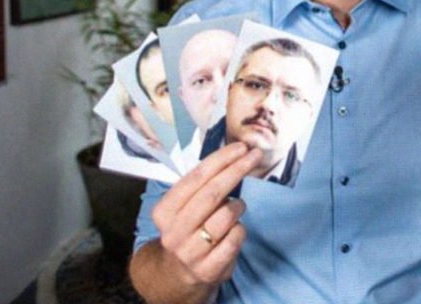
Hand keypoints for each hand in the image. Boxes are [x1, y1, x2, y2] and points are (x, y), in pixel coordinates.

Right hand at [150, 142, 261, 290]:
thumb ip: (202, 185)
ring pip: (226, 216)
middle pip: (212, 193)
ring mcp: (190, 252)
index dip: (221, 160)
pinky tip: (234, 230)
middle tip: (256, 156)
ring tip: (237, 207)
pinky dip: (240, 229)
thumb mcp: (185, 207)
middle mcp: (174, 232)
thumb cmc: (189, 229)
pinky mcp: (209, 269)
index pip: (195, 178)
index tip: (241, 147)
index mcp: (164, 211)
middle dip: (237, 170)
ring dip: (238, 205)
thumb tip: (234, 153)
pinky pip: (235, 238)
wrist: (179, 273)